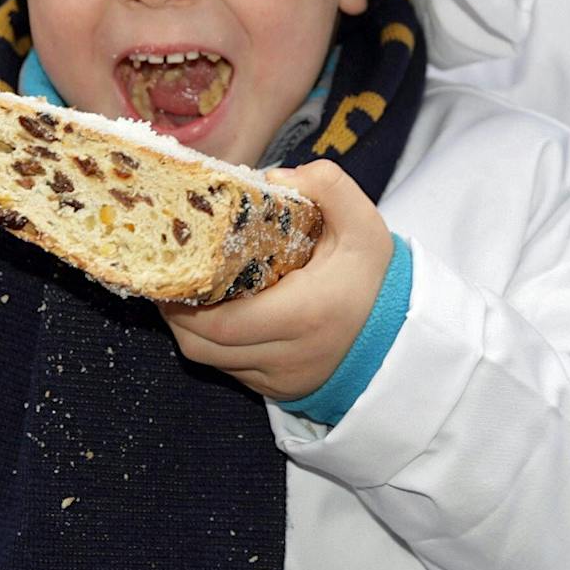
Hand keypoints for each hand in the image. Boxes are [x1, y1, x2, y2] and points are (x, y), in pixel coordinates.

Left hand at [161, 160, 394, 400]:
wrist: (402, 330)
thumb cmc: (376, 277)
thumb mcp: (364, 223)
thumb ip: (328, 186)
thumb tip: (272, 179)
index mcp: (306, 313)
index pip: (221, 322)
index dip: (184, 301)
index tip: (171, 270)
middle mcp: (290, 355)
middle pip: (204, 346)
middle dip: (175, 313)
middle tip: (167, 276)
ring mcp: (283, 378)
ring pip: (211, 362)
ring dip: (189, 330)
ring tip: (180, 293)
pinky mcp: (280, 390)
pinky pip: (230, 370)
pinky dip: (212, 345)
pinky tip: (210, 315)